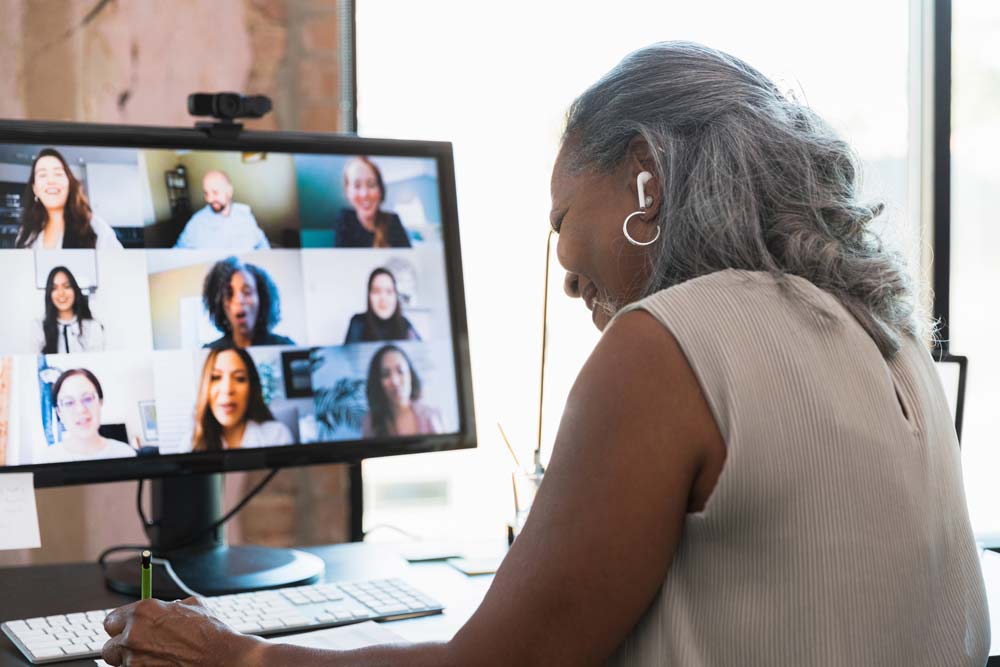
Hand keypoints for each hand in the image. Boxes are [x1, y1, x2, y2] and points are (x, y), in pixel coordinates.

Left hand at [102, 597, 265, 666]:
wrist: (221, 657)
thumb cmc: (210, 633)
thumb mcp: (191, 605)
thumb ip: (168, 607)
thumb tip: (164, 607)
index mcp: (144, 611)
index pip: (111, 620)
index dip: (122, 627)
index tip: (128, 630)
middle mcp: (134, 634)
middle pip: (109, 646)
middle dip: (123, 648)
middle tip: (141, 648)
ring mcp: (135, 660)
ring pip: (121, 664)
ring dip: (134, 661)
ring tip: (158, 657)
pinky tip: (163, 664)